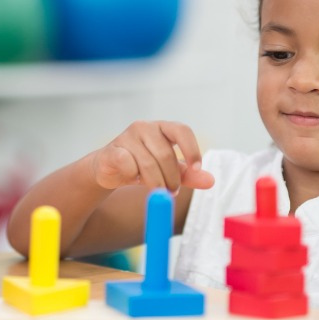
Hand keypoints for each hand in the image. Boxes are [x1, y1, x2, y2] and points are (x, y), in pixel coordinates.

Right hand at [89, 120, 214, 192]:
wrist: (108, 169)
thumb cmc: (140, 166)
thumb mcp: (168, 170)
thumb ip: (187, 174)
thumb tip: (210, 181)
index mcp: (162, 127)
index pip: (182, 130)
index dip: (192, 149)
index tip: (197, 168)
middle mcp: (144, 127)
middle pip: (165, 153)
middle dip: (172, 177)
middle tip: (172, 192)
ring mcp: (126, 136)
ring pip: (148, 163)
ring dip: (155, 182)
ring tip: (156, 191)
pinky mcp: (111, 150)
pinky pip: (128, 166)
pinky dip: (133, 177)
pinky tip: (131, 178)